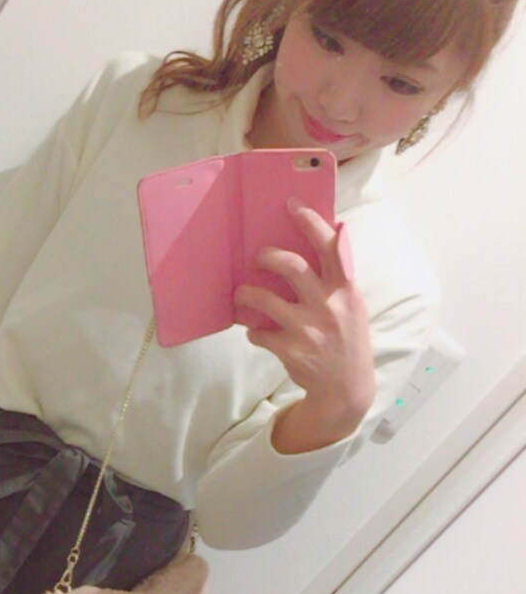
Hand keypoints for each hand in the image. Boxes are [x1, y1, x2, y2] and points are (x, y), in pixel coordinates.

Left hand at [233, 199, 376, 449]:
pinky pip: (258, 333)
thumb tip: (315, 245)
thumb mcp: (352, 306)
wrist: (346, 388)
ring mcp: (308, 329)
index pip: (330, 246)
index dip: (309, 222)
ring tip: (241, 294)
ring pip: (263, 299)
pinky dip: (253, 331)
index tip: (291, 204)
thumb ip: (336, 279)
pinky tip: (257, 332)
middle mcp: (329, 306)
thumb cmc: (347, 340)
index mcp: (346, 289)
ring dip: (246, 294)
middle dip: (267, 256)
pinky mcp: (290, 350)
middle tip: (258, 257)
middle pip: (290, 266)